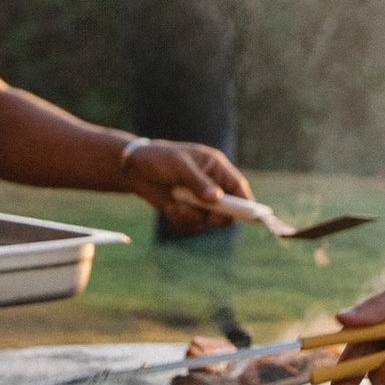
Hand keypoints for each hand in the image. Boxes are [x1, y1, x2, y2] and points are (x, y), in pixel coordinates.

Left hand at [120, 137, 246, 227]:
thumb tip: (217, 199)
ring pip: (208, 221)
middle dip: (218, 216)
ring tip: (176, 205)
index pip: (238, 187)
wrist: (134, 169)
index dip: (246, 202)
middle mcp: (211, 186)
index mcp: (216, 168)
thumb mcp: (180, 165)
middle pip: (228, 210)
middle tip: (209, 217)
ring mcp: (199, 201)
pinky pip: (192, 225)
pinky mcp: (186, 211)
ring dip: (193, 217)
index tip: (250, 215)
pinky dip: (182, 220)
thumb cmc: (159, 158)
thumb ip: (198, 182)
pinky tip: (170, 207)